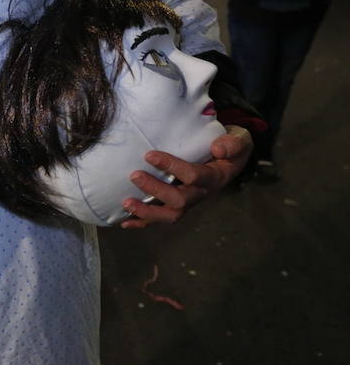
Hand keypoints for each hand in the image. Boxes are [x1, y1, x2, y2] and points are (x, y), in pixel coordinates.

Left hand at [120, 125, 252, 228]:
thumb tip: (217, 147)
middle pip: (178, 200)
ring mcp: (188, 202)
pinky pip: (160, 218)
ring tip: (126, 203)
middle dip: (155, 190)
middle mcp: (200, 194)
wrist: (230, 160)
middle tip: (134, 176)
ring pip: (169, 215)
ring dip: (146, 212)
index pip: (192, 175)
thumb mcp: (239, 141)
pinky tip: (125, 222)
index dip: (171, 166)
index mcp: (213, 178)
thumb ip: (233, 143)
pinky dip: (143, 222)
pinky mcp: (177, 205)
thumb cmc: (230, 148)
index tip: (149, 155)